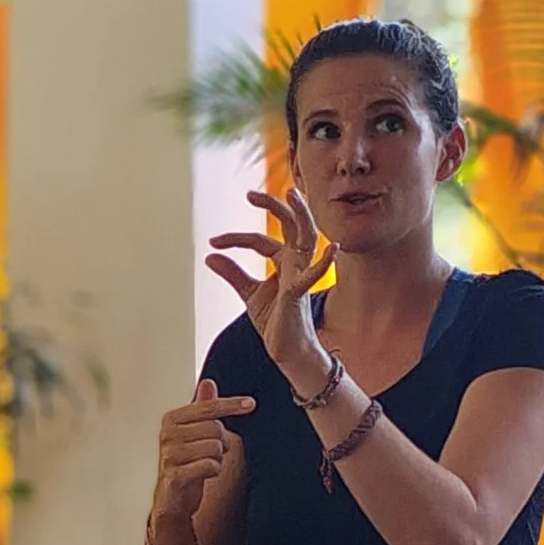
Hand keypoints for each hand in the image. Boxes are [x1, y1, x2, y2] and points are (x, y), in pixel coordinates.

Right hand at [154, 378, 254, 523]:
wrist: (171, 500)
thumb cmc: (184, 464)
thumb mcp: (194, 434)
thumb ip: (202, 409)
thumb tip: (208, 383)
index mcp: (171, 420)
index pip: (208, 407)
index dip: (231, 405)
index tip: (251, 403)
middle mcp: (167, 435)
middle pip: (215, 428)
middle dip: (221, 442)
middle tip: (212, 452)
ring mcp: (169, 455)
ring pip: (215, 447)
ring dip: (217, 458)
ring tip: (205, 464)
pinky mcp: (174, 475)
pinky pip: (210, 465)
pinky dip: (213, 471)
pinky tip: (203, 475)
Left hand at [207, 187, 335, 384]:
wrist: (287, 350)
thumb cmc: (275, 322)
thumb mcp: (249, 294)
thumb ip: (232, 273)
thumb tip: (210, 256)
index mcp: (283, 262)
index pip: (260, 240)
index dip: (234, 239)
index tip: (213, 242)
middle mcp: (295, 263)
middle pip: (290, 226)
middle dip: (274, 207)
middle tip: (251, 194)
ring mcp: (300, 275)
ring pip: (306, 238)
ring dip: (301, 216)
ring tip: (294, 194)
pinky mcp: (299, 293)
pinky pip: (313, 275)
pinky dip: (323, 262)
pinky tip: (333, 249)